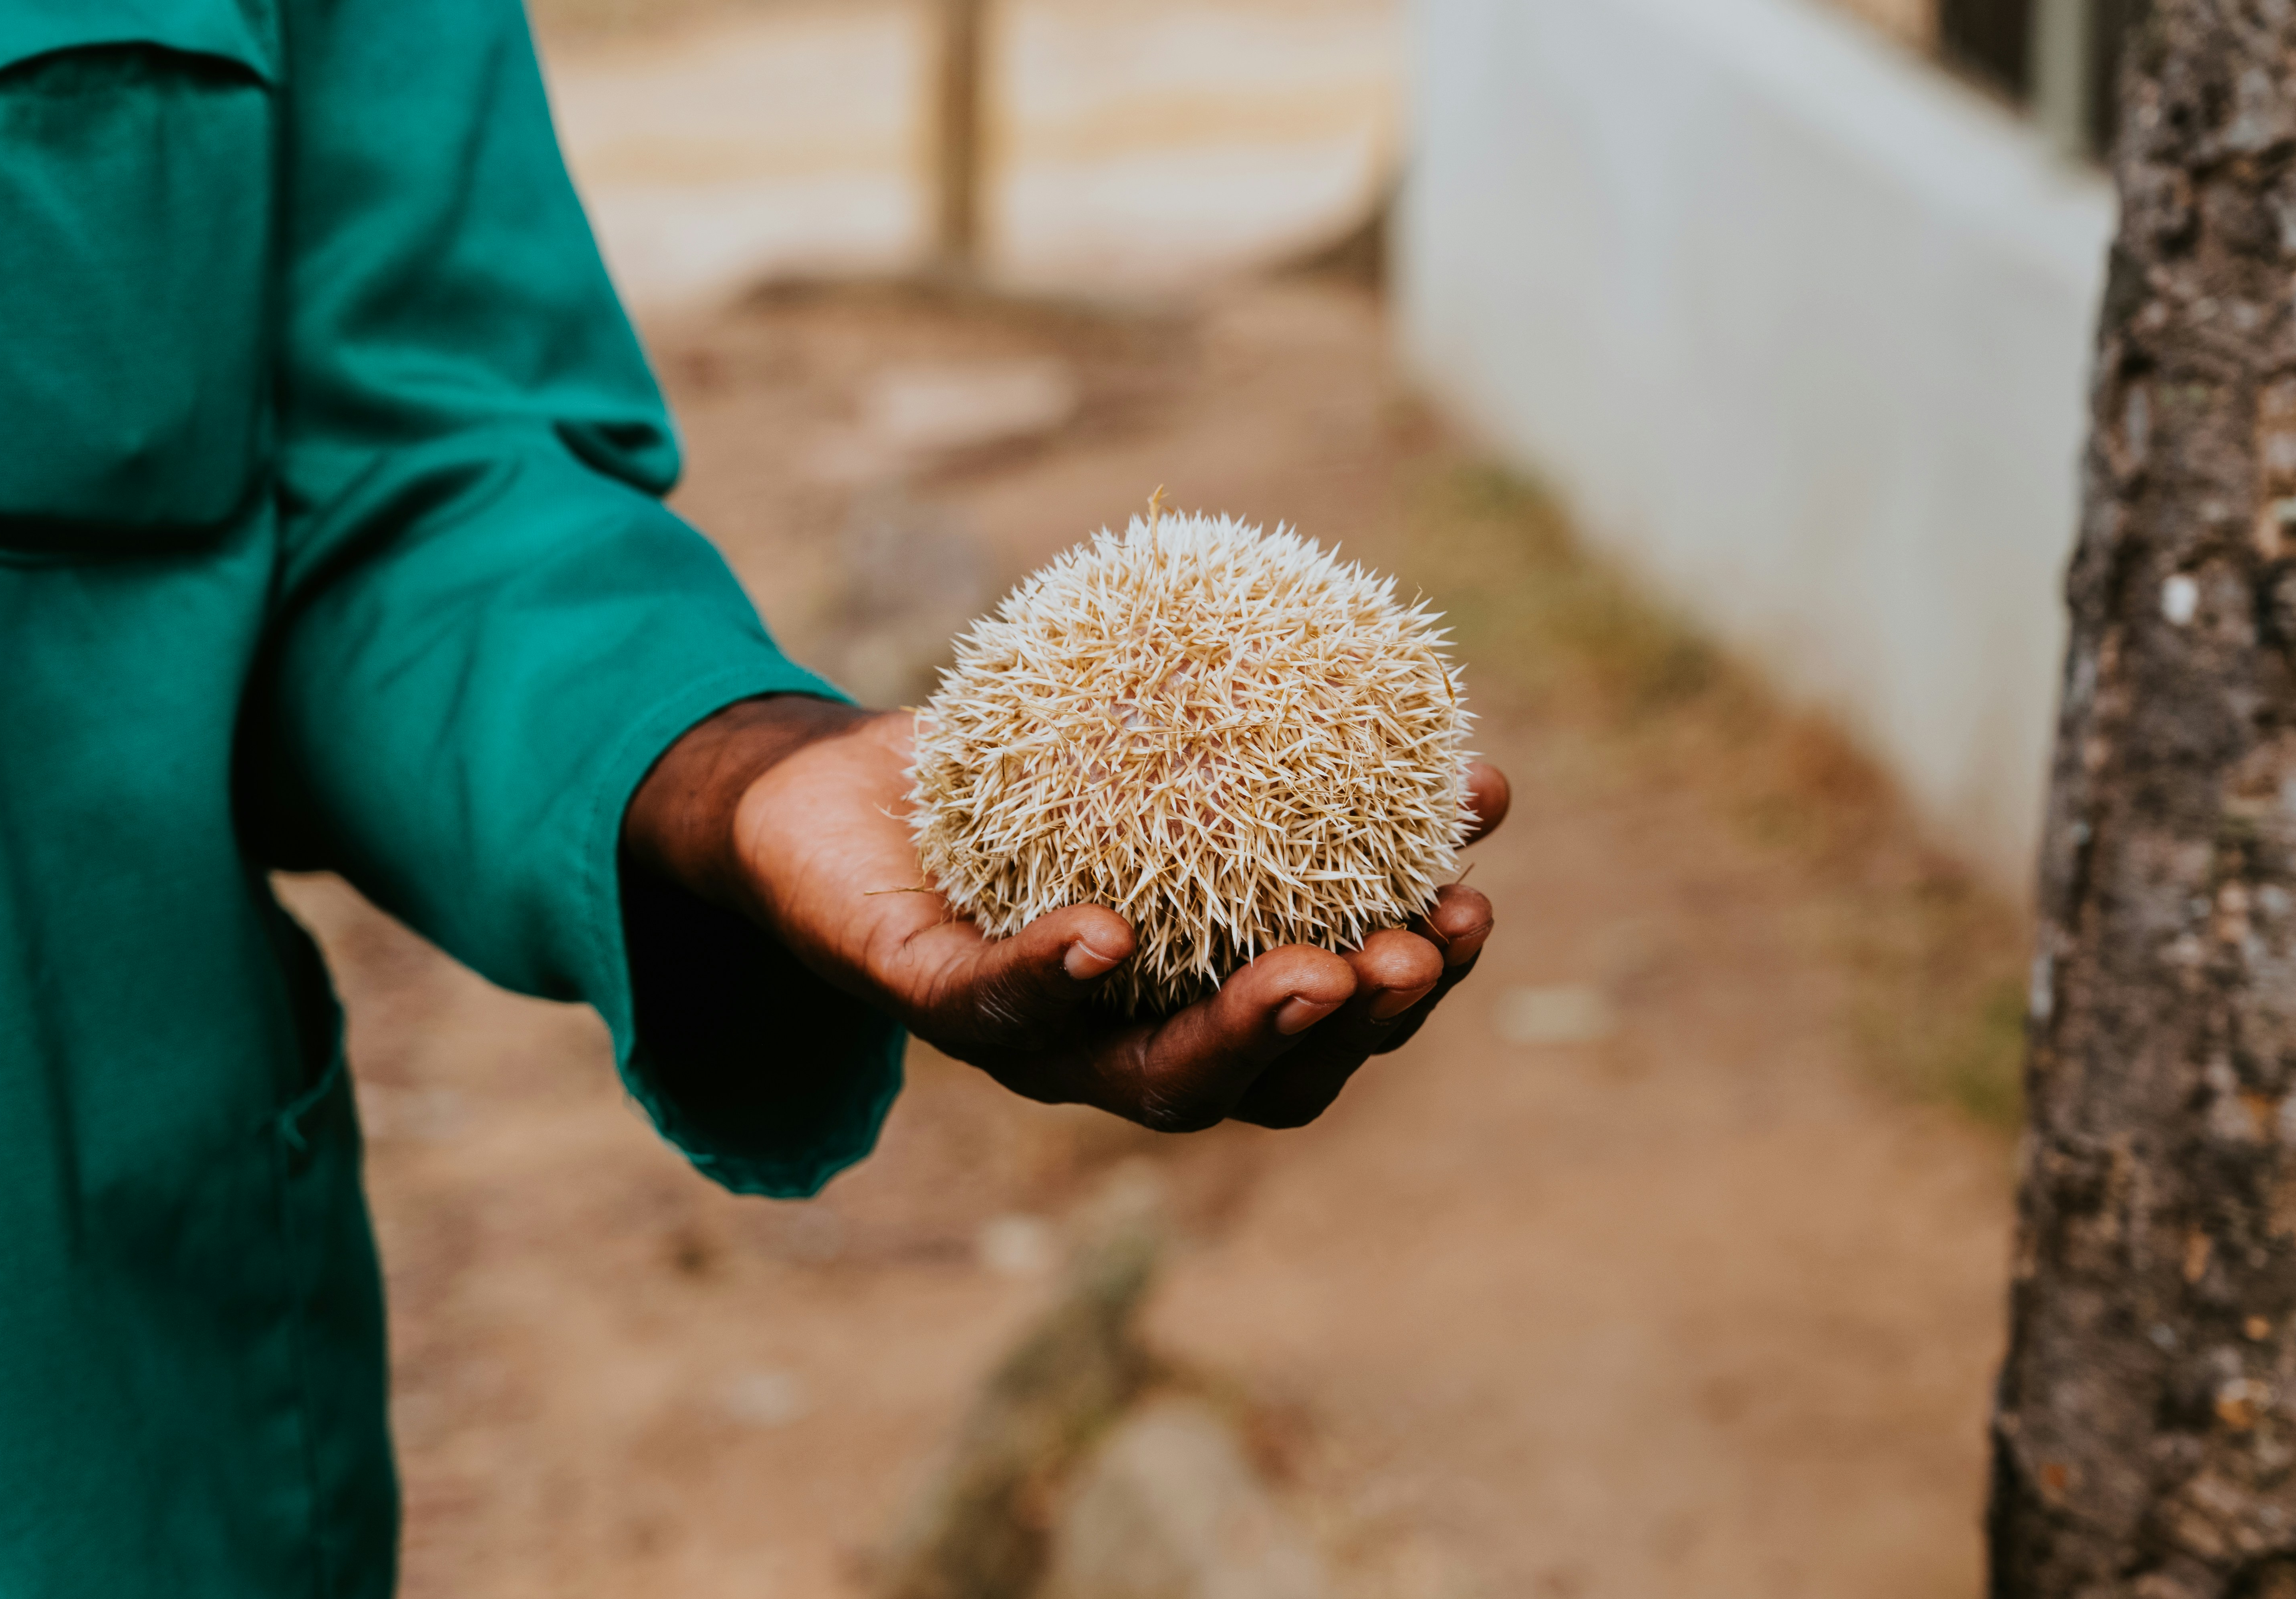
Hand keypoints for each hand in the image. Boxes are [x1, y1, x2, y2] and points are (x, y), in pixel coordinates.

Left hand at [624, 695, 1508, 1130]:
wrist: (823, 795)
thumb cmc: (1008, 780)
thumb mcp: (1160, 764)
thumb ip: (1281, 774)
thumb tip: (1464, 754)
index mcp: (1180, 998)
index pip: (1315, 1027)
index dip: (1402, 990)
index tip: (1472, 902)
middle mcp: (1110, 1042)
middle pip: (1250, 1084)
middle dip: (1347, 1032)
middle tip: (1416, 955)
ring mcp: (1017, 1037)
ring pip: (1139, 1077)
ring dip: (1237, 1033)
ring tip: (1315, 965)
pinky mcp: (917, 993)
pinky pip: (987, 1003)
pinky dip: (1048, 976)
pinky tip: (1106, 935)